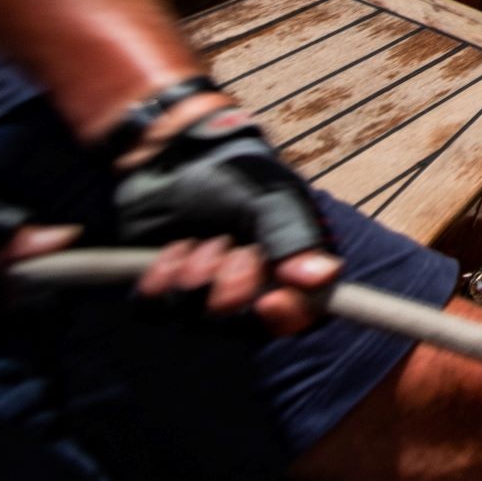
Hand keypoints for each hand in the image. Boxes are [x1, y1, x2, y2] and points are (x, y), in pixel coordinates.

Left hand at [114, 104, 340, 334]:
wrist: (177, 157)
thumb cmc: (234, 173)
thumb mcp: (271, 197)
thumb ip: (294, 237)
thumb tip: (324, 275)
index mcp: (291, 267)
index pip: (300, 314)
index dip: (287, 314)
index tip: (269, 300)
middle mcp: (252, 289)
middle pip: (246, 323)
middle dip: (233, 284)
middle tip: (227, 246)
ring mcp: (205, 295)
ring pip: (199, 318)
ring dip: (197, 274)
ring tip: (198, 240)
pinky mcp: (164, 294)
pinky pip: (157, 310)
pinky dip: (162, 279)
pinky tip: (172, 251)